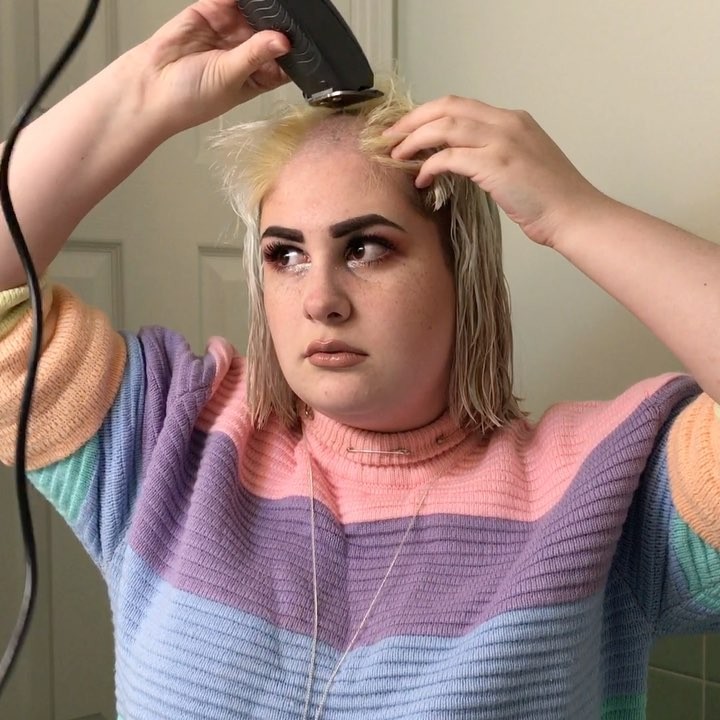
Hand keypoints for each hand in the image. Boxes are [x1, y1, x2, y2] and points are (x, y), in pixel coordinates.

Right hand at [137, 0, 289, 134]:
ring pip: (252, 11)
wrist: (150, 88)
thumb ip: (255, 55)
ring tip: (271, 4)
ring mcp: (227, 31)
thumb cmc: (190, 99)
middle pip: (270, 30)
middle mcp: (244, 53)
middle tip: (292, 15)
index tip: (306, 39)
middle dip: (279, 22)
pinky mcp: (209, 12)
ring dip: (261, 6)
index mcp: (257, 76)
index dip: (294, 49)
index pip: (284, 59)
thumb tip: (283, 41)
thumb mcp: (231, 78)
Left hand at [385, 95, 606, 247]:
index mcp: (514, 120)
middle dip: (413, 120)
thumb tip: (458, 163)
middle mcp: (507, 123)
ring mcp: (502, 141)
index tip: (407, 129)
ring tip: (397, 155)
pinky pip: (450, 158)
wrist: (574, 215)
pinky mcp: (496, 164)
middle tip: (390, 137)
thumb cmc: (550, 200)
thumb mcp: (521, 166)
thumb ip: (493, 155)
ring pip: (444, 126)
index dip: (427, 114)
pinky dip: (430, 166)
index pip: (460, 105)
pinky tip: (421, 180)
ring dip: (414, 139)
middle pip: (447, 107)